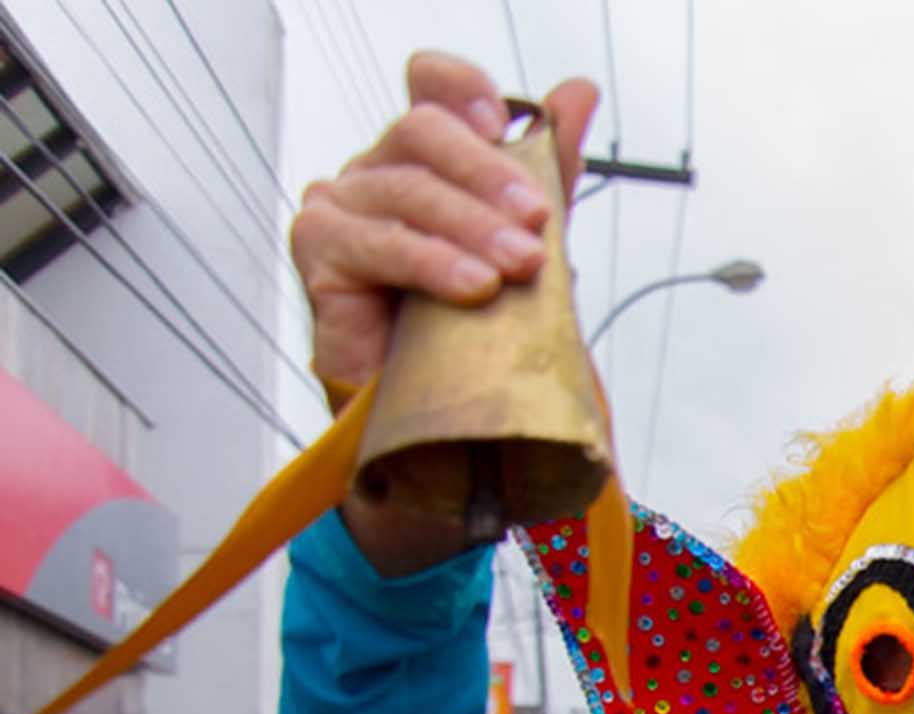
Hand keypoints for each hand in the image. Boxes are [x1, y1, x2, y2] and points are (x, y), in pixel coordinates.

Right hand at [290, 51, 598, 397]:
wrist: (442, 411)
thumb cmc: (476, 325)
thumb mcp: (527, 241)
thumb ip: (549, 170)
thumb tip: (579, 94)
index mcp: (425, 157)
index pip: (429, 88)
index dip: (462, 89)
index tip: (504, 122)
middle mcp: (376, 170)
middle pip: (421, 132)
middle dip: (487, 173)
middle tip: (535, 221)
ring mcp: (340, 207)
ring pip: (406, 190)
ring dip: (472, 227)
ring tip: (519, 267)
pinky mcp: (320, 254)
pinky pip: (377, 242)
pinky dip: (431, 263)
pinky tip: (472, 288)